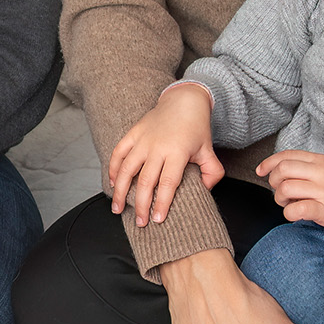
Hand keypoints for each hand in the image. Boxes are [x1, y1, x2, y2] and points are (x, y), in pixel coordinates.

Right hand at [106, 84, 223, 226]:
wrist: (184, 100)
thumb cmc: (196, 128)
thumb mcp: (209, 151)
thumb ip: (211, 173)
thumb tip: (204, 191)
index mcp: (177, 152)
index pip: (168, 183)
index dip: (162, 203)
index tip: (157, 219)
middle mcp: (157, 146)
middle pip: (145, 181)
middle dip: (141, 205)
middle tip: (140, 223)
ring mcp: (143, 139)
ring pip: (126, 169)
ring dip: (120, 191)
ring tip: (117, 209)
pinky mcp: (133, 133)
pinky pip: (118, 152)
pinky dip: (112, 168)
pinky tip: (112, 183)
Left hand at [256, 150, 323, 234]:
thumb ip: (309, 167)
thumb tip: (282, 170)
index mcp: (320, 160)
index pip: (286, 156)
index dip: (268, 163)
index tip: (261, 171)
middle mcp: (320, 173)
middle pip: (282, 170)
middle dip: (273, 182)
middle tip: (280, 192)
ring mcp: (323, 191)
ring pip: (285, 189)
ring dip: (280, 199)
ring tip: (288, 204)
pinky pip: (297, 210)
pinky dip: (289, 214)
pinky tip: (295, 215)